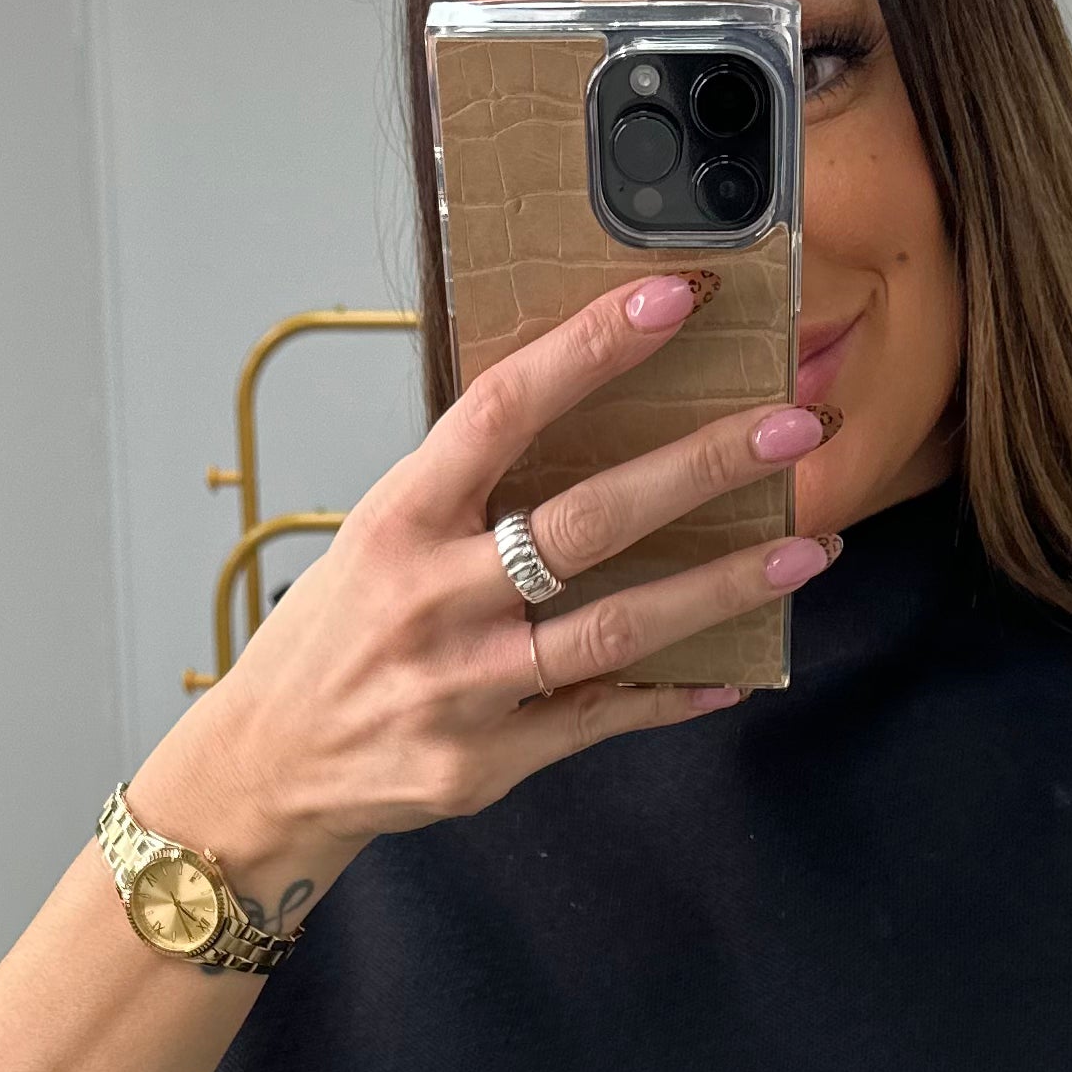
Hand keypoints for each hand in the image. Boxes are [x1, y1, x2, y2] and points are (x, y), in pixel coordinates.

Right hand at [127, 272, 836, 898]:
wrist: (266, 770)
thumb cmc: (330, 641)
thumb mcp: (374, 541)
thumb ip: (464, 491)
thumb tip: (572, 417)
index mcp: (399, 520)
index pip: (503, 410)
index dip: (591, 349)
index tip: (674, 301)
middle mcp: (433, 597)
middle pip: (587, 519)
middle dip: (702, 466)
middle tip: (792, 428)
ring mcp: (465, 685)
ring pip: (616, 628)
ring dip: (721, 588)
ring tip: (805, 551)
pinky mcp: (488, 759)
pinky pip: (602, 718)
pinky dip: (672, 695)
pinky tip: (735, 672)